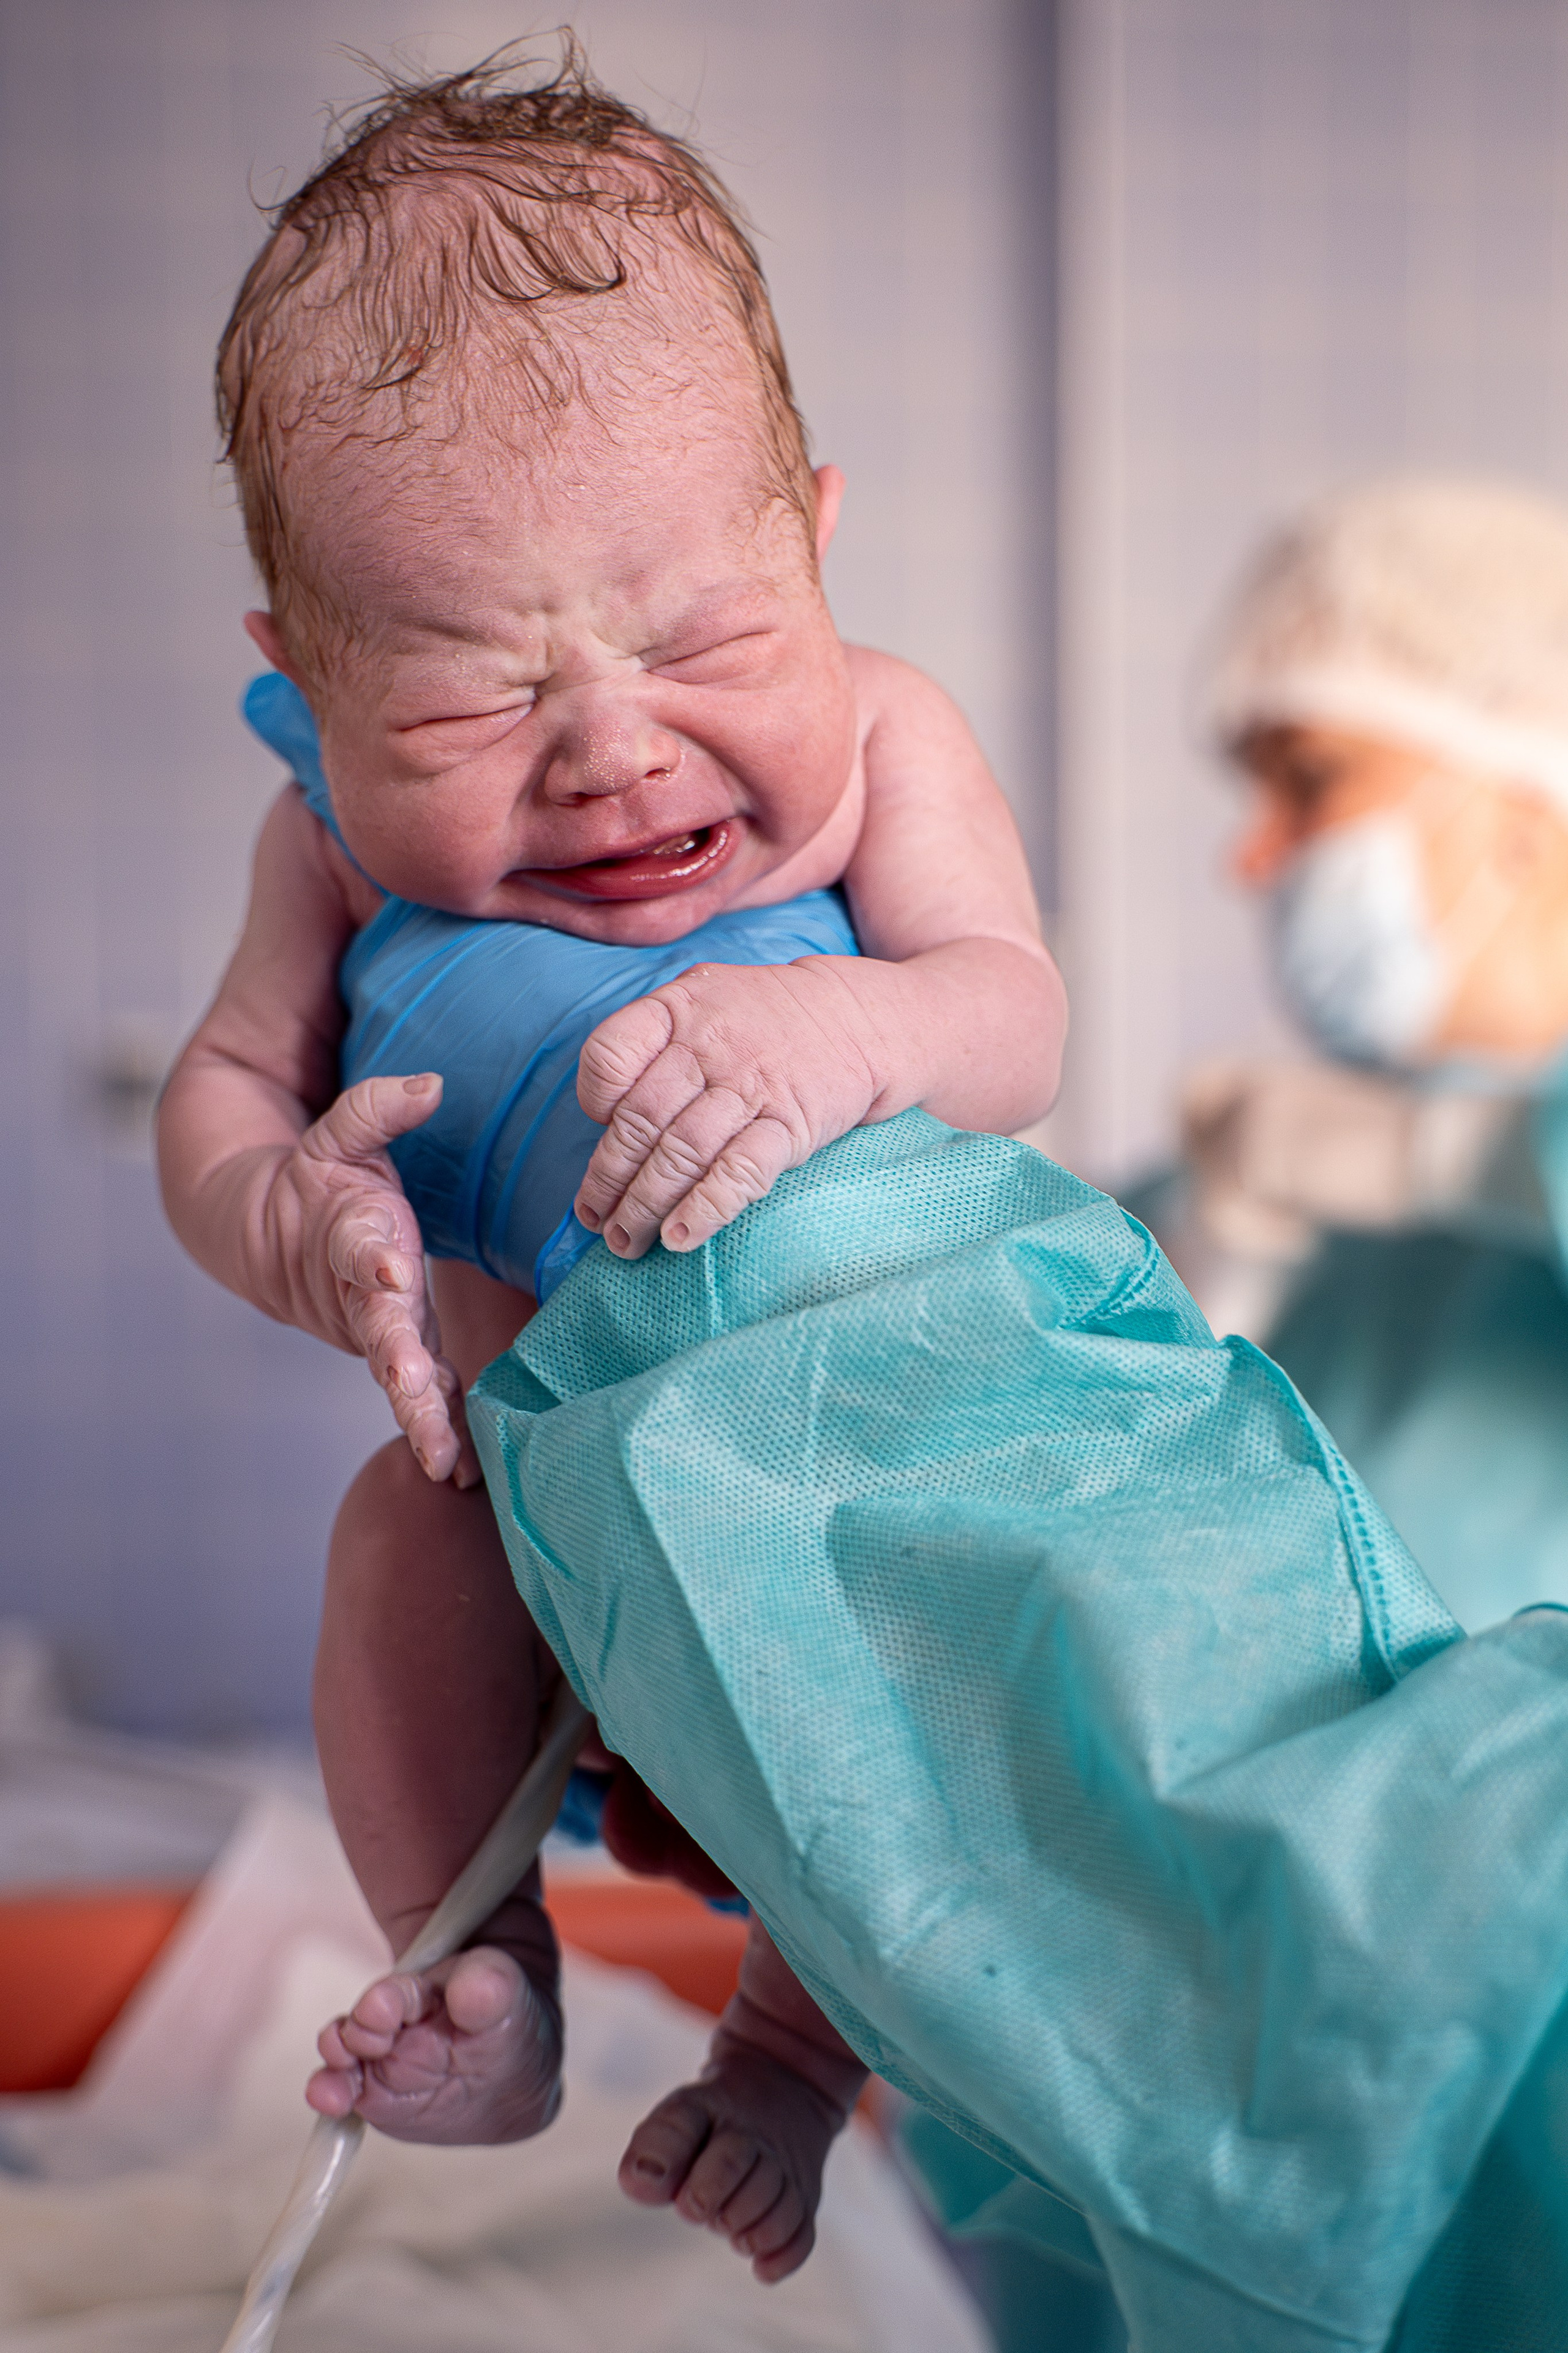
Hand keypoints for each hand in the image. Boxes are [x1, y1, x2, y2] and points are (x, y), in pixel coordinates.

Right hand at [257, 1073, 478, 1484]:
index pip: (360, 1245)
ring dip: (422, 1417)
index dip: (373, 1255)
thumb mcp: (341, 1137)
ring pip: (400, 1379)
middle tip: (413, 1392)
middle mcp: (363, 1293)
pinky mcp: (399, 1352)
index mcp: (350, 1235)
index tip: (391, 1270)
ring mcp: (379, 1330)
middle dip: (398, 1364)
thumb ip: (379, 1108)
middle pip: (381, 1332)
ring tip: (444, 1461)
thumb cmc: (326, 1183)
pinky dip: (438, 1429)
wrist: (276, 1242)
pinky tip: (461, 1471)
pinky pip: (422, 1396)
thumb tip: (429, 1084)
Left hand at [574, 960, 888, 1257]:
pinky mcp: (791, 1125)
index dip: (595, 1100)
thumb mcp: (702, 995)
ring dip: (645, 1207)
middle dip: (608, 1180)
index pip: (611, 1056)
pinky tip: (680, 1239)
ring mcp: (752, 1087)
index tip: (597, 1127)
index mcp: (678, 1010)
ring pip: (681, 1154)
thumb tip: (604, 1112)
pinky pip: (740, 1172)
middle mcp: (710, 1047)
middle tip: (594, 1220)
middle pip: (641, 1122)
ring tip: (624, 1242)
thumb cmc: (763, 1016)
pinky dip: (705, 1209)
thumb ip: (651, 1039)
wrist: (857, 1018)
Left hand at [1183, 1058, 1421, 1249]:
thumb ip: (1277, 1147)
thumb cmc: (1403, 1160)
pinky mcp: (1261, 1149)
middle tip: (1257, 1214)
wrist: (1440, 1151)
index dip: (1191, 1127)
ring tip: (1298, 1231)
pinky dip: (1265, 1236)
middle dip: (1210, 1184)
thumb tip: (1227, 1190)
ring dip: (1249, 1226)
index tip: (1221, 1172)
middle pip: (1191, 1140)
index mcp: (1277, 1076)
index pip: (1197, 1083)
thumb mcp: (1326, 1140)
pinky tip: (1305, 1237)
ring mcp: (1256, 1115)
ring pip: (1211, 1189)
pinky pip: (1232, 1208)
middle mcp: (1258, 1086)